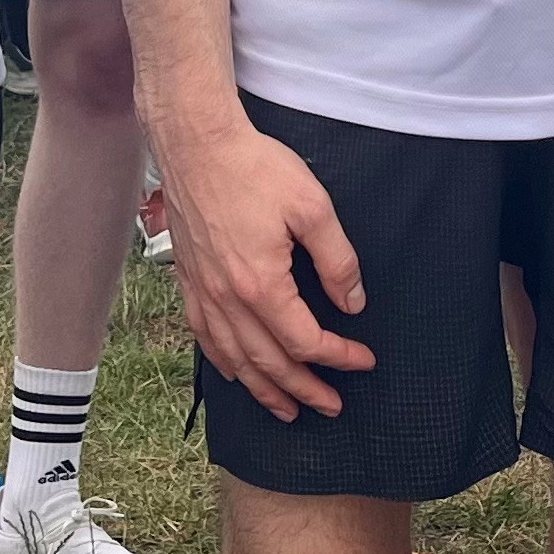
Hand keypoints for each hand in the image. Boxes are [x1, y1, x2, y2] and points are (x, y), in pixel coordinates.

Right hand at [158, 117, 379, 419]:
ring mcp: (203, 293)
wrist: (196, 144)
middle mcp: (226, 300)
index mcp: (261, 285)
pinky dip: (225, 365)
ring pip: (235, 360)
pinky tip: (237, 374)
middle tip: (332, 405)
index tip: (363, 360)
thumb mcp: (312, 206)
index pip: (305, 341)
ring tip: (287, 409)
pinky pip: (205, 339)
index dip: (338, 356)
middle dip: (305, 389)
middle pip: (269, 363)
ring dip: (264, 390)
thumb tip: (352, 301)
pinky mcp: (189, 281)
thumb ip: (337, 259)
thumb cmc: (254, 168)